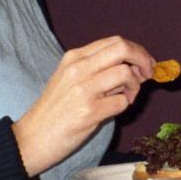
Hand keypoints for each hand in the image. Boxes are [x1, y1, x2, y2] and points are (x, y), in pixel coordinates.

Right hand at [13, 36, 152, 177]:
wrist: (32, 137)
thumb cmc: (55, 110)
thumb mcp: (69, 79)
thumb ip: (97, 69)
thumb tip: (135, 67)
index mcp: (74, 58)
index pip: (115, 42)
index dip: (137, 51)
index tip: (146, 63)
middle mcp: (78, 68)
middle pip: (123, 49)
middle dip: (143, 60)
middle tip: (148, 74)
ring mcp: (83, 89)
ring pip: (125, 73)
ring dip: (133, 87)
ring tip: (125, 98)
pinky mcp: (89, 111)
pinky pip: (121, 102)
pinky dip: (124, 105)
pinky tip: (112, 111)